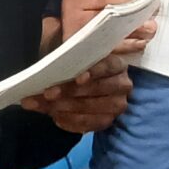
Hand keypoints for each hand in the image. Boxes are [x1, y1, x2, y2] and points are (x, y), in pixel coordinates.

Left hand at [23, 51, 143, 133]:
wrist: (73, 81)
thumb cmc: (74, 61)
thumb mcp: (70, 47)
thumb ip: (68, 43)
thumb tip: (60, 50)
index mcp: (117, 62)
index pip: (109, 65)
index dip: (94, 72)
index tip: (78, 79)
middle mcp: (122, 84)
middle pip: (98, 89)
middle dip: (71, 92)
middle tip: (48, 94)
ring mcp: (116, 105)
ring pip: (93, 108)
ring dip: (67, 108)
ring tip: (46, 106)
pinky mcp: (107, 120)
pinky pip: (89, 124)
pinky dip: (70, 122)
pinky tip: (56, 117)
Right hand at [58, 0, 147, 36]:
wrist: (70, 34)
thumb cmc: (88, 8)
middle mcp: (75, 0)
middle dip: (136, 1)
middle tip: (155, 5)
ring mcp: (77, 24)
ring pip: (110, 22)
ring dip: (135, 25)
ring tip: (152, 27)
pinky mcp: (83, 44)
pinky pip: (110, 44)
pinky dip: (128, 44)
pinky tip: (141, 41)